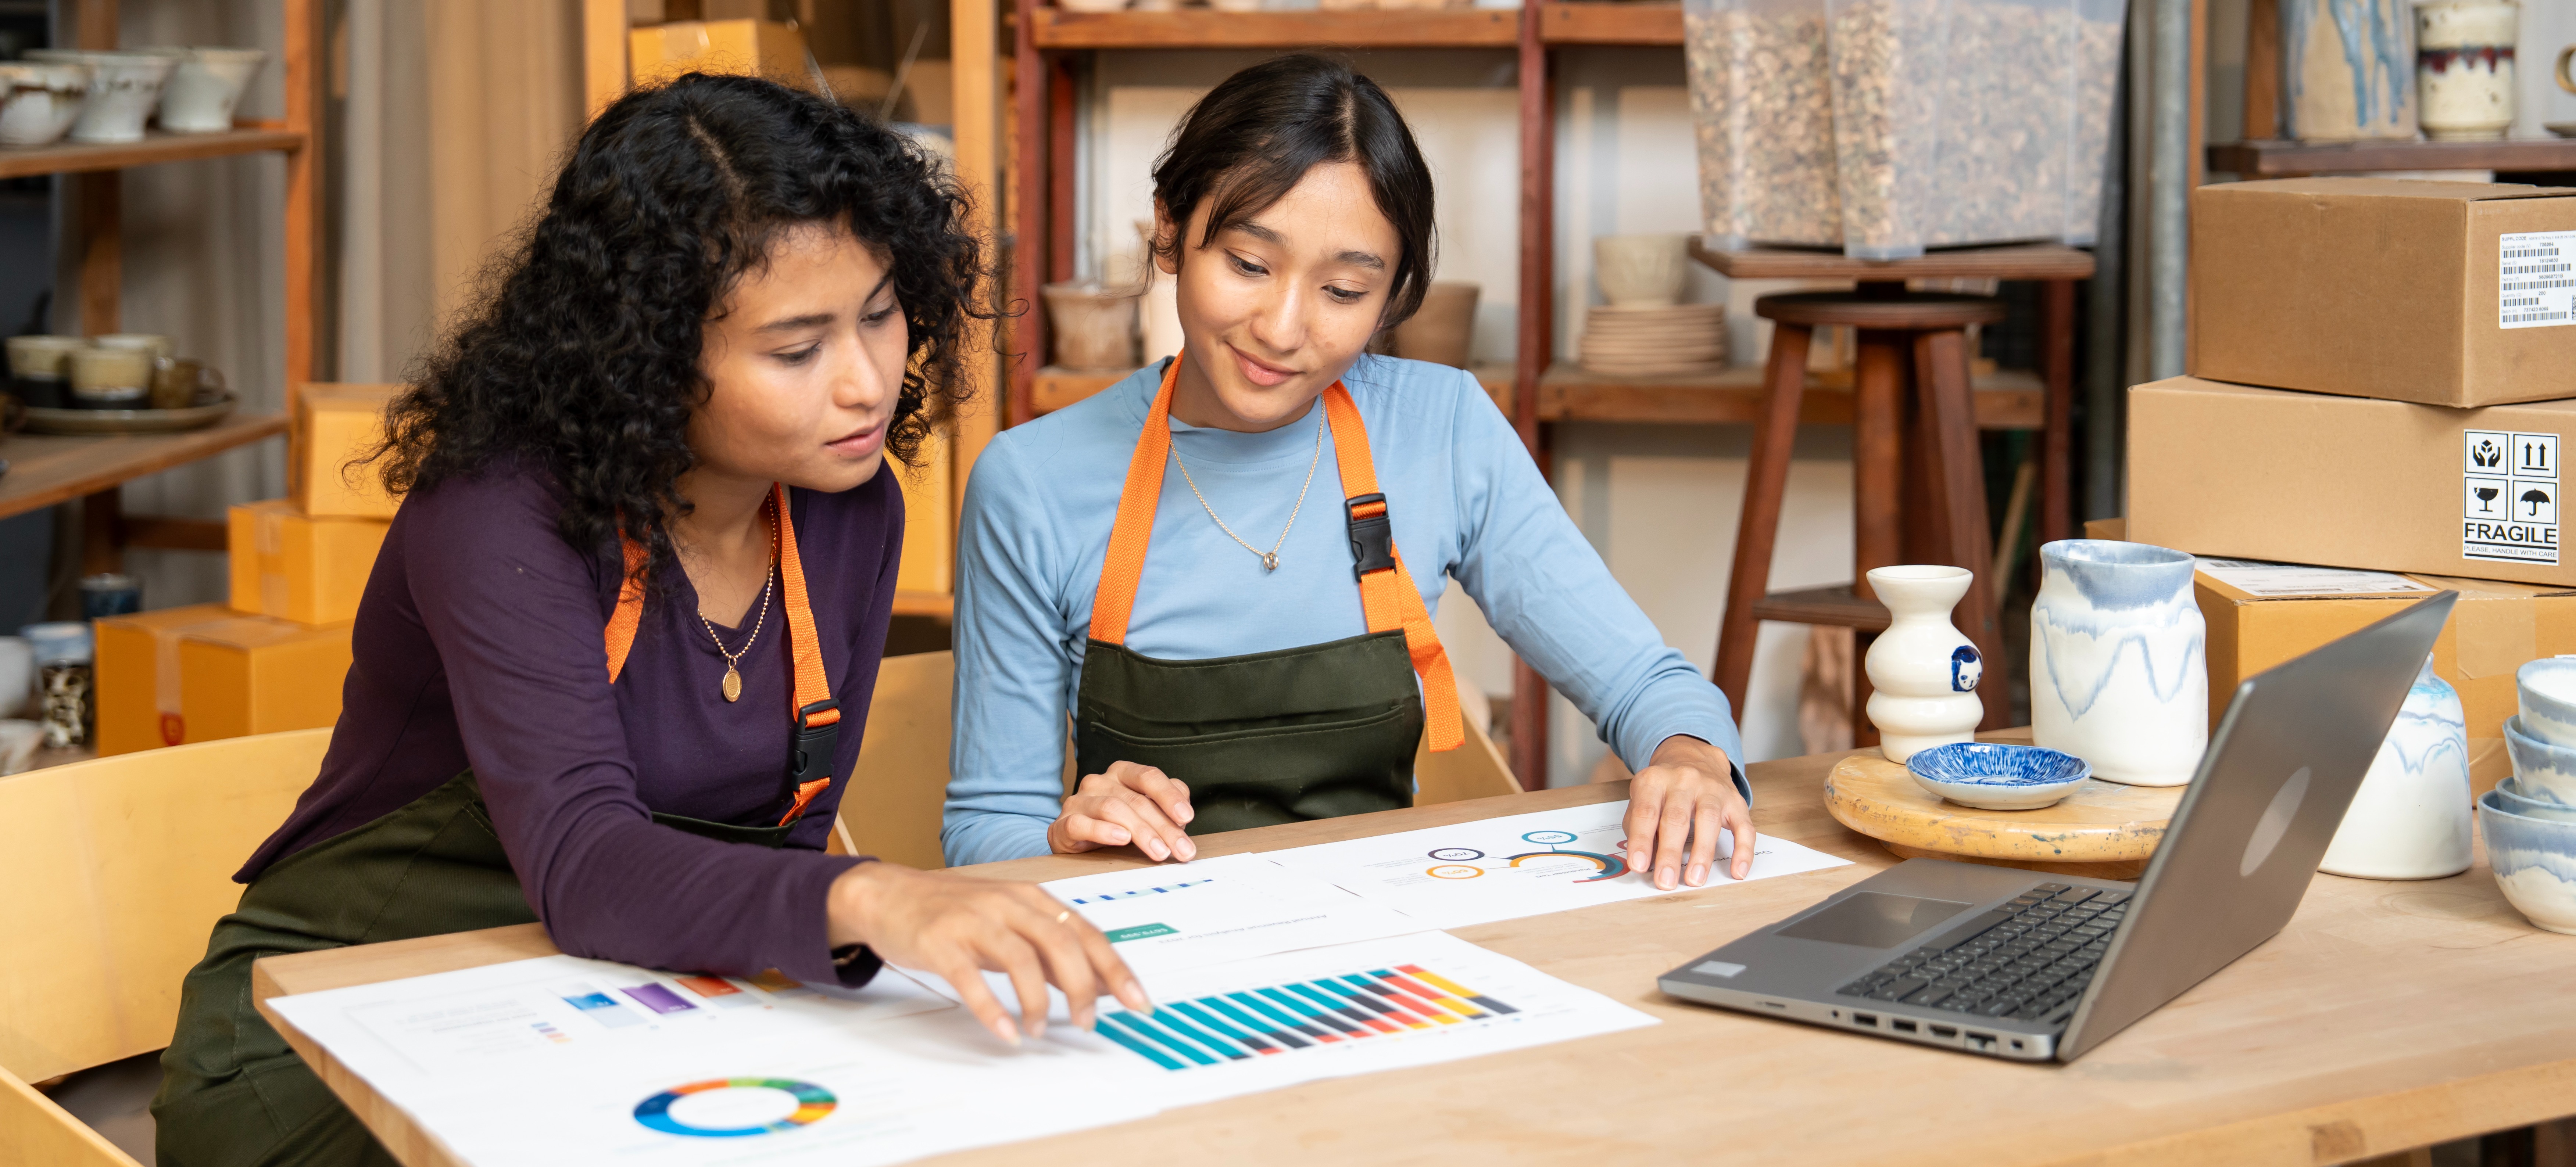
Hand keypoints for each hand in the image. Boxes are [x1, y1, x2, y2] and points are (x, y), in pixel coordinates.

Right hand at [825, 863, 1151, 1045]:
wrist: (889, 894)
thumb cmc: (955, 912)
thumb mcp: (1010, 924)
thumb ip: (1049, 951)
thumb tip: (1097, 984)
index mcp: (1032, 898)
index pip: (1086, 933)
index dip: (1116, 968)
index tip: (1138, 1001)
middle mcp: (1008, 903)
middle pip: (1062, 942)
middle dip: (1084, 987)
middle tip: (1089, 1022)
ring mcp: (974, 919)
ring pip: (1021, 959)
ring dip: (1037, 1001)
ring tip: (1038, 1029)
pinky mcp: (941, 940)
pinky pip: (971, 978)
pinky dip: (992, 1008)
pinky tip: (1006, 1032)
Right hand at [1049, 760, 1197, 862]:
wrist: (1072, 840)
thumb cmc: (1115, 824)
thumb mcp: (1143, 814)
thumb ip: (1164, 807)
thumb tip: (1183, 815)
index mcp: (1121, 773)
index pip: (1148, 776)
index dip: (1169, 796)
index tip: (1187, 817)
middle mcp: (1099, 781)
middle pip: (1136, 800)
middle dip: (1164, 827)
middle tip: (1182, 849)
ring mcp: (1079, 801)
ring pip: (1113, 809)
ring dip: (1141, 832)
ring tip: (1159, 851)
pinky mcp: (1063, 823)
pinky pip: (1082, 824)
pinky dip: (1103, 831)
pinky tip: (1121, 839)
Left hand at [1622, 735, 1755, 890]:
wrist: (1693, 755)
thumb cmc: (1663, 786)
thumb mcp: (1641, 795)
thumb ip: (1637, 824)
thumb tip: (1640, 861)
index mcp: (1654, 780)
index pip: (1646, 812)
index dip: (1641, 840)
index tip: (1638, 866)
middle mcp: (1684, 780)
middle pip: (1676, 818)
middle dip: (1670, 853)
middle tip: (1666, 881)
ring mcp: (1712, 789)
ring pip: (1709, 820)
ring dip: (1702, 853)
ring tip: (1694, 879)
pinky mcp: (1735, 800)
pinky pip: (1743, 827)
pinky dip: (1743, 850)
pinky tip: (1737, 871)